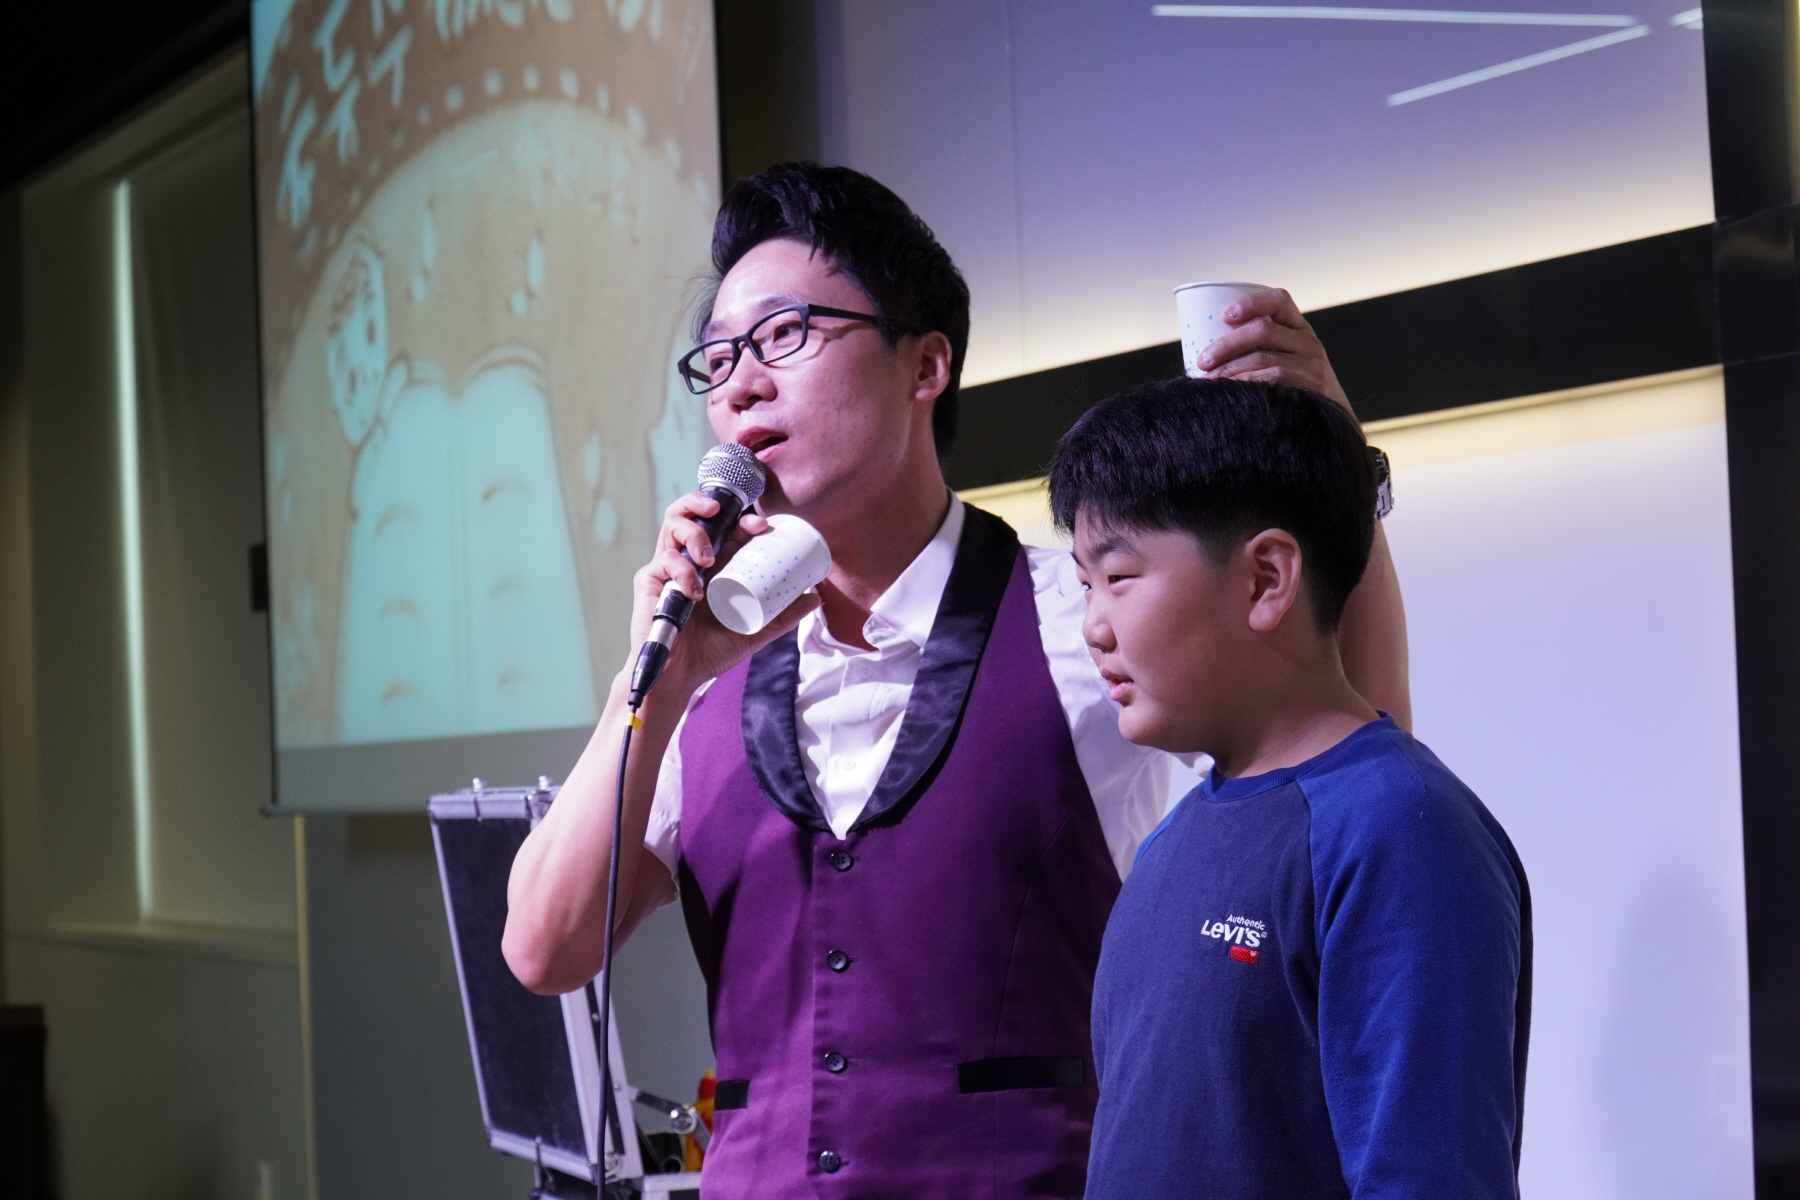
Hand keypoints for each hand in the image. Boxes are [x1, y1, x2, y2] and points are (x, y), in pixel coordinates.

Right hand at [627, 491, 820, 695]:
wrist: (680, 677)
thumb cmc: (711, 651)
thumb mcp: (754, 630)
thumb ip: (783, 615)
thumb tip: (815, 597)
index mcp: (713, 564)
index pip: (725, 528)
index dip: (742, 518)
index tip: (762, 526)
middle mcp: (689, 559)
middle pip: (692, 513)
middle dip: (708, 504)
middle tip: (730, 518)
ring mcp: (667, 567)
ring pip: (671, 525)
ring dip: (693, 533)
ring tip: (709, 558)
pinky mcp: (648, 580)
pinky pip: (663, 562)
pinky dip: (681, 572)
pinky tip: (694, 591)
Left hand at [1195, 287, 1350, 411]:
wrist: (1333, 421)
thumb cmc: (1296, 388)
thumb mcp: (1287, 359)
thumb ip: (1260, 349)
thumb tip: (1206, 353)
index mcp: (1298, 328)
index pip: (1279, 300)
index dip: (1251, 303)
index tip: (1224, 316)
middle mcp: (1308, 342)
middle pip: (1262, 330)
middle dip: (1226, 344)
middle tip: (1203, 360)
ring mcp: (1311, 365)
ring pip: (1262, 358)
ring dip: (1229, 369)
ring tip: (1208, 380)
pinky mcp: (1310, 388)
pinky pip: (1270, 381)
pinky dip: (1244, 384)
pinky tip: (1229, 391)